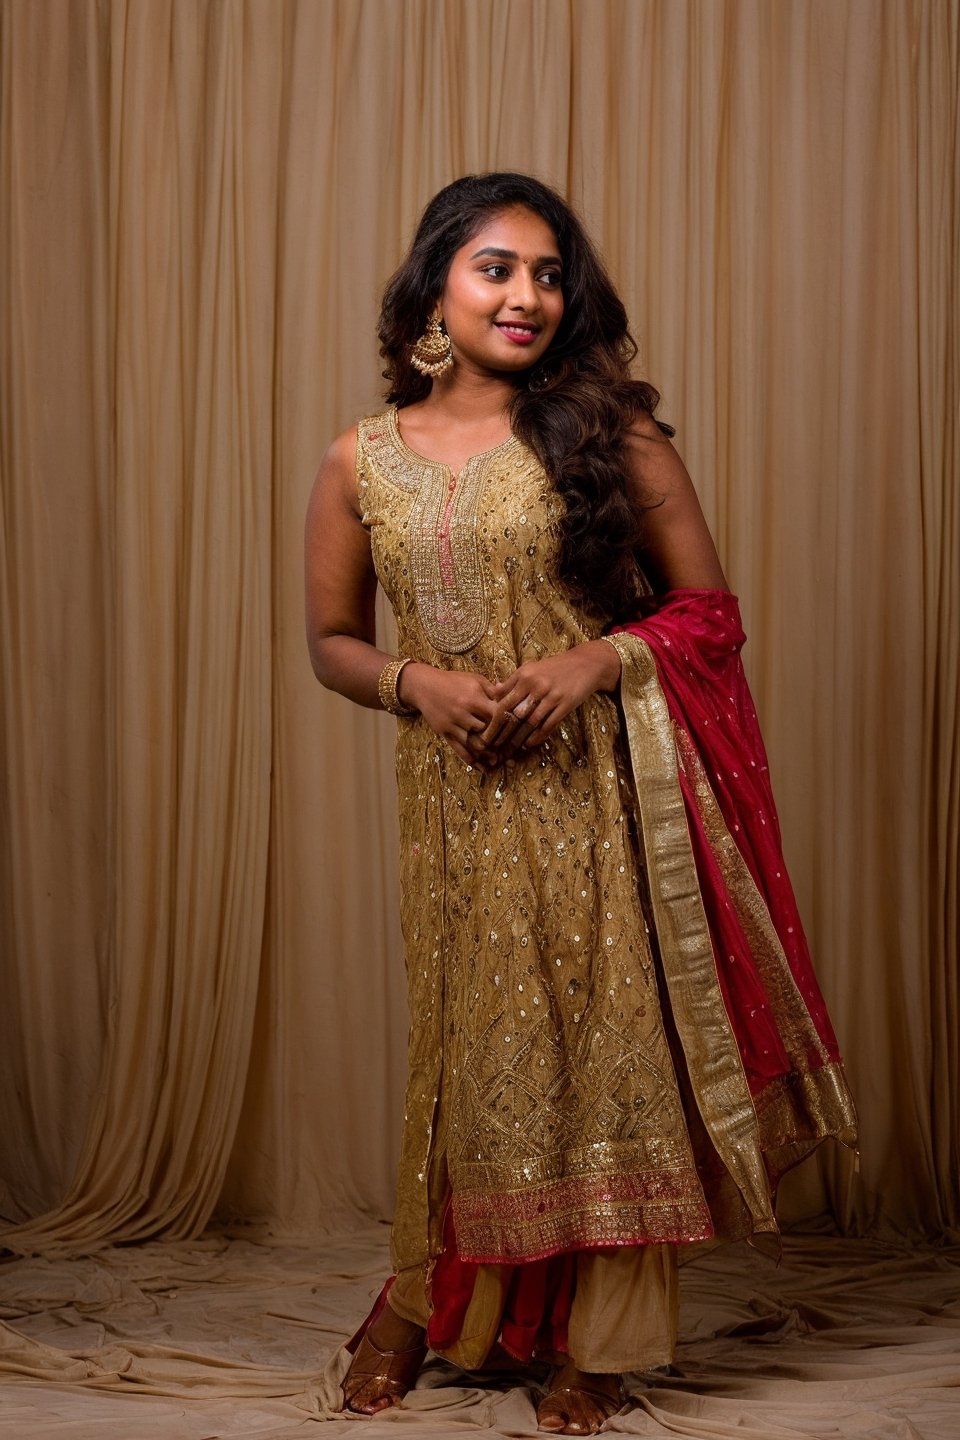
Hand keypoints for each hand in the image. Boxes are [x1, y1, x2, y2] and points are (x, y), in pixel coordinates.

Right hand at [400, 662, 500, 766]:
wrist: (424, 685)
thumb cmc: (452, 681)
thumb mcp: (474, 679)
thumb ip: (491, 688)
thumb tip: (507, 693)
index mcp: (474, 698)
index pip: (496, 715)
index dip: (506, 722)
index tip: (514, 728)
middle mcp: (464, 712)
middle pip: (487, 731)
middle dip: (498, 740)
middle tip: (509, 749)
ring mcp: (453, 724)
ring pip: (474, 744)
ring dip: (487, 754)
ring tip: (497, 760)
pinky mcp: (445, 732)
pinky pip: (459, 750)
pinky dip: (472, 760)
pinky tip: (481, 768)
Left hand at [481, 641, 620, 755]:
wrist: (585, 664)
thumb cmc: (555, 667)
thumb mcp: (532, 668)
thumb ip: (513, 680)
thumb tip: (495, 690)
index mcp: (524, 674)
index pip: (503, 700)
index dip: (493, 718)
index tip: (486, 731)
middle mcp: (536, 684)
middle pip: (514, 713)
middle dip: (503, 731)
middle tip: (494, 745)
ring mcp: (551, 695)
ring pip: (530, 722)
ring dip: (519, 737)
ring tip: (510, 747)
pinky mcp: (565, 705)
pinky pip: (548, 725)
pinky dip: (538, 736)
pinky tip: (530, 743)